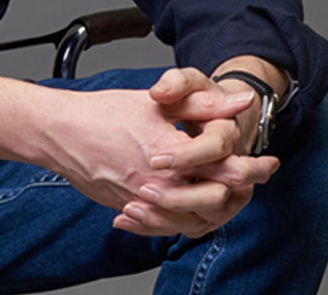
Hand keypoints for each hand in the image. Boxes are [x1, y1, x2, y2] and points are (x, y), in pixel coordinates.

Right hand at [39, 82, 277, 238]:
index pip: (228, 169)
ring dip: (215, 208)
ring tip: (227, 195)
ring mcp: (144, 200)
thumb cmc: (102, 113)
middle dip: (240, 192)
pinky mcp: (130, 208)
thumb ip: (203, 104)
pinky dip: (183, 219)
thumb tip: (241, 100)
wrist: (59, 133)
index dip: (254, 168)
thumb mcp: (157, 102)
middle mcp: (160, 182)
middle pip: (217, 201)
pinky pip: (165, 226)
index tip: (267, 164)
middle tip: (251, 181)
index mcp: (171, 152)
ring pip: (193, 219)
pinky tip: (190, 207)